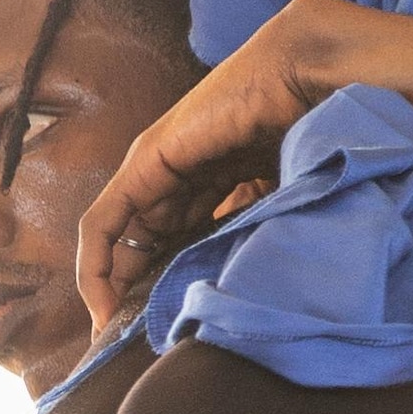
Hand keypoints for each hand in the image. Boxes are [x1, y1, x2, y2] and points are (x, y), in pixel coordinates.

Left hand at [76, 0, 377, 332]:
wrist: (310, 71)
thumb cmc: (315, 124)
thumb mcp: (284, 196)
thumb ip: (263, 228)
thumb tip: (263, 290)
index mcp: (216, 179)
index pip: (177, 238)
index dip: (166, 284)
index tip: (164, 336)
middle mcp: (180, 173)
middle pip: (143, 243)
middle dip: (136, 292)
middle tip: (131, 342)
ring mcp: (158, 165)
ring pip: (119, 237)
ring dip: (113, 284)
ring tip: (115, 328)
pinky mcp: (145, 162)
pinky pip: (106, 220)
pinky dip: (96, 261)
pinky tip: (101, 299)